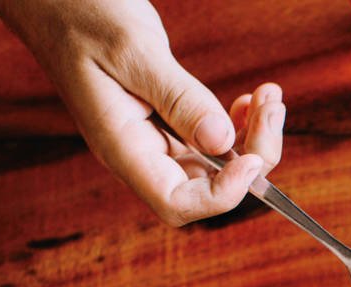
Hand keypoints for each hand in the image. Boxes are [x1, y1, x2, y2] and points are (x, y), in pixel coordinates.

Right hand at [0, 0, 283, 224]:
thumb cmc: (78, 12)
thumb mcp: (133, 49)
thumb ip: (178, 98)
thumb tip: (221, 142)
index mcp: (120, 146)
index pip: (176, 203)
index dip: (222, 194)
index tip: (251, 158)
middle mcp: (139, 153)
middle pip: (207, 190)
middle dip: (252, 158)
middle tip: (271, 107)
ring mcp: (154, 140)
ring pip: (217, 166)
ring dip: (252, 138)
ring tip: (268, 97)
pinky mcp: (166, 122)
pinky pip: (211, 141)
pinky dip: (239, 125)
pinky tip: (249, 100)